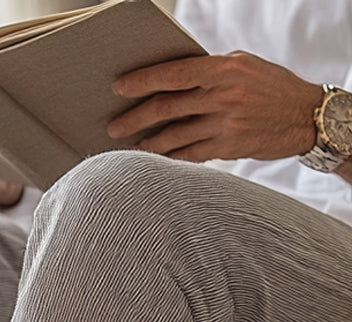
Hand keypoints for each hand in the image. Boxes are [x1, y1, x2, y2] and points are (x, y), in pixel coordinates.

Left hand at [107, 51, 321, 162]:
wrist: (305, 115)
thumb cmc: (268, 87)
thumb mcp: (242, 66)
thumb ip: (207, 72)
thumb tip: (166, 80)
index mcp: (225, 69)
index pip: (174, 74)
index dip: (143, 81)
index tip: (119, 88)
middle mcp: (224, 96)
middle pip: (166, 108)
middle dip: (134, 119)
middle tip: (113, 126)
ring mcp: (226, 124)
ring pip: (173, 136)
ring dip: (147, 143)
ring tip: (131, 145)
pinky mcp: (228, 148)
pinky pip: (189, 155)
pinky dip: (170, 157)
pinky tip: (155, 159)